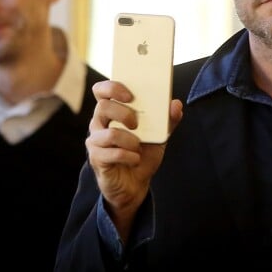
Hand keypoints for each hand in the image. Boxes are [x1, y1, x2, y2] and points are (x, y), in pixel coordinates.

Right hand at [87, 80, 183, 240]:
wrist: (136, 184)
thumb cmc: (144, 153)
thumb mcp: (160, 135)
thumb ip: (168, 119)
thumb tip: (176, 104)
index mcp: (113, 110)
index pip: (102, 90)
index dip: (112, 87)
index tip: (130, 95)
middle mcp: (100, 123)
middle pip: (103, 107)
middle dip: (124, 113)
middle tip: (137, 124)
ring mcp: (96, 141)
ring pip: (108, 133)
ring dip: (129, 140)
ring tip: (138, 146)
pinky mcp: (97, 159)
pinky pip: (111, 153)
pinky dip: (128, 156)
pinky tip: (135, 159)